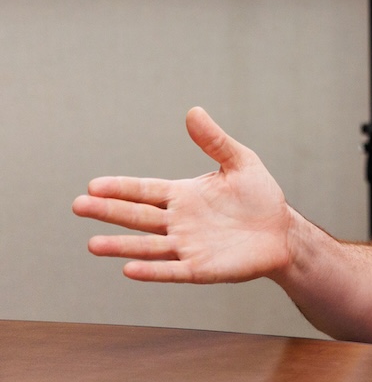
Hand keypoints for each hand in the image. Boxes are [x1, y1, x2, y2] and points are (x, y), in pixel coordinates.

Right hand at [72, 107, 292, 283]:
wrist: (282, 232)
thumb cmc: (260, 196)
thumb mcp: (240, 162)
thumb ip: (215, 141)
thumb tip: (193, 111)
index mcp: (183, 195)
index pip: (144, 191)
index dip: (120, 188)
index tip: (94, 185)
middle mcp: (178, 222)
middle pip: (137, 217)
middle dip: (108, 211)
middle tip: (78, 206)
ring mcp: (186, 246)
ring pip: (147, 247)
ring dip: (120, 246)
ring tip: (93, 244)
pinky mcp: (200, 269)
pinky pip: (171, 270)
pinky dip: (151, 270)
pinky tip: (128, 269)